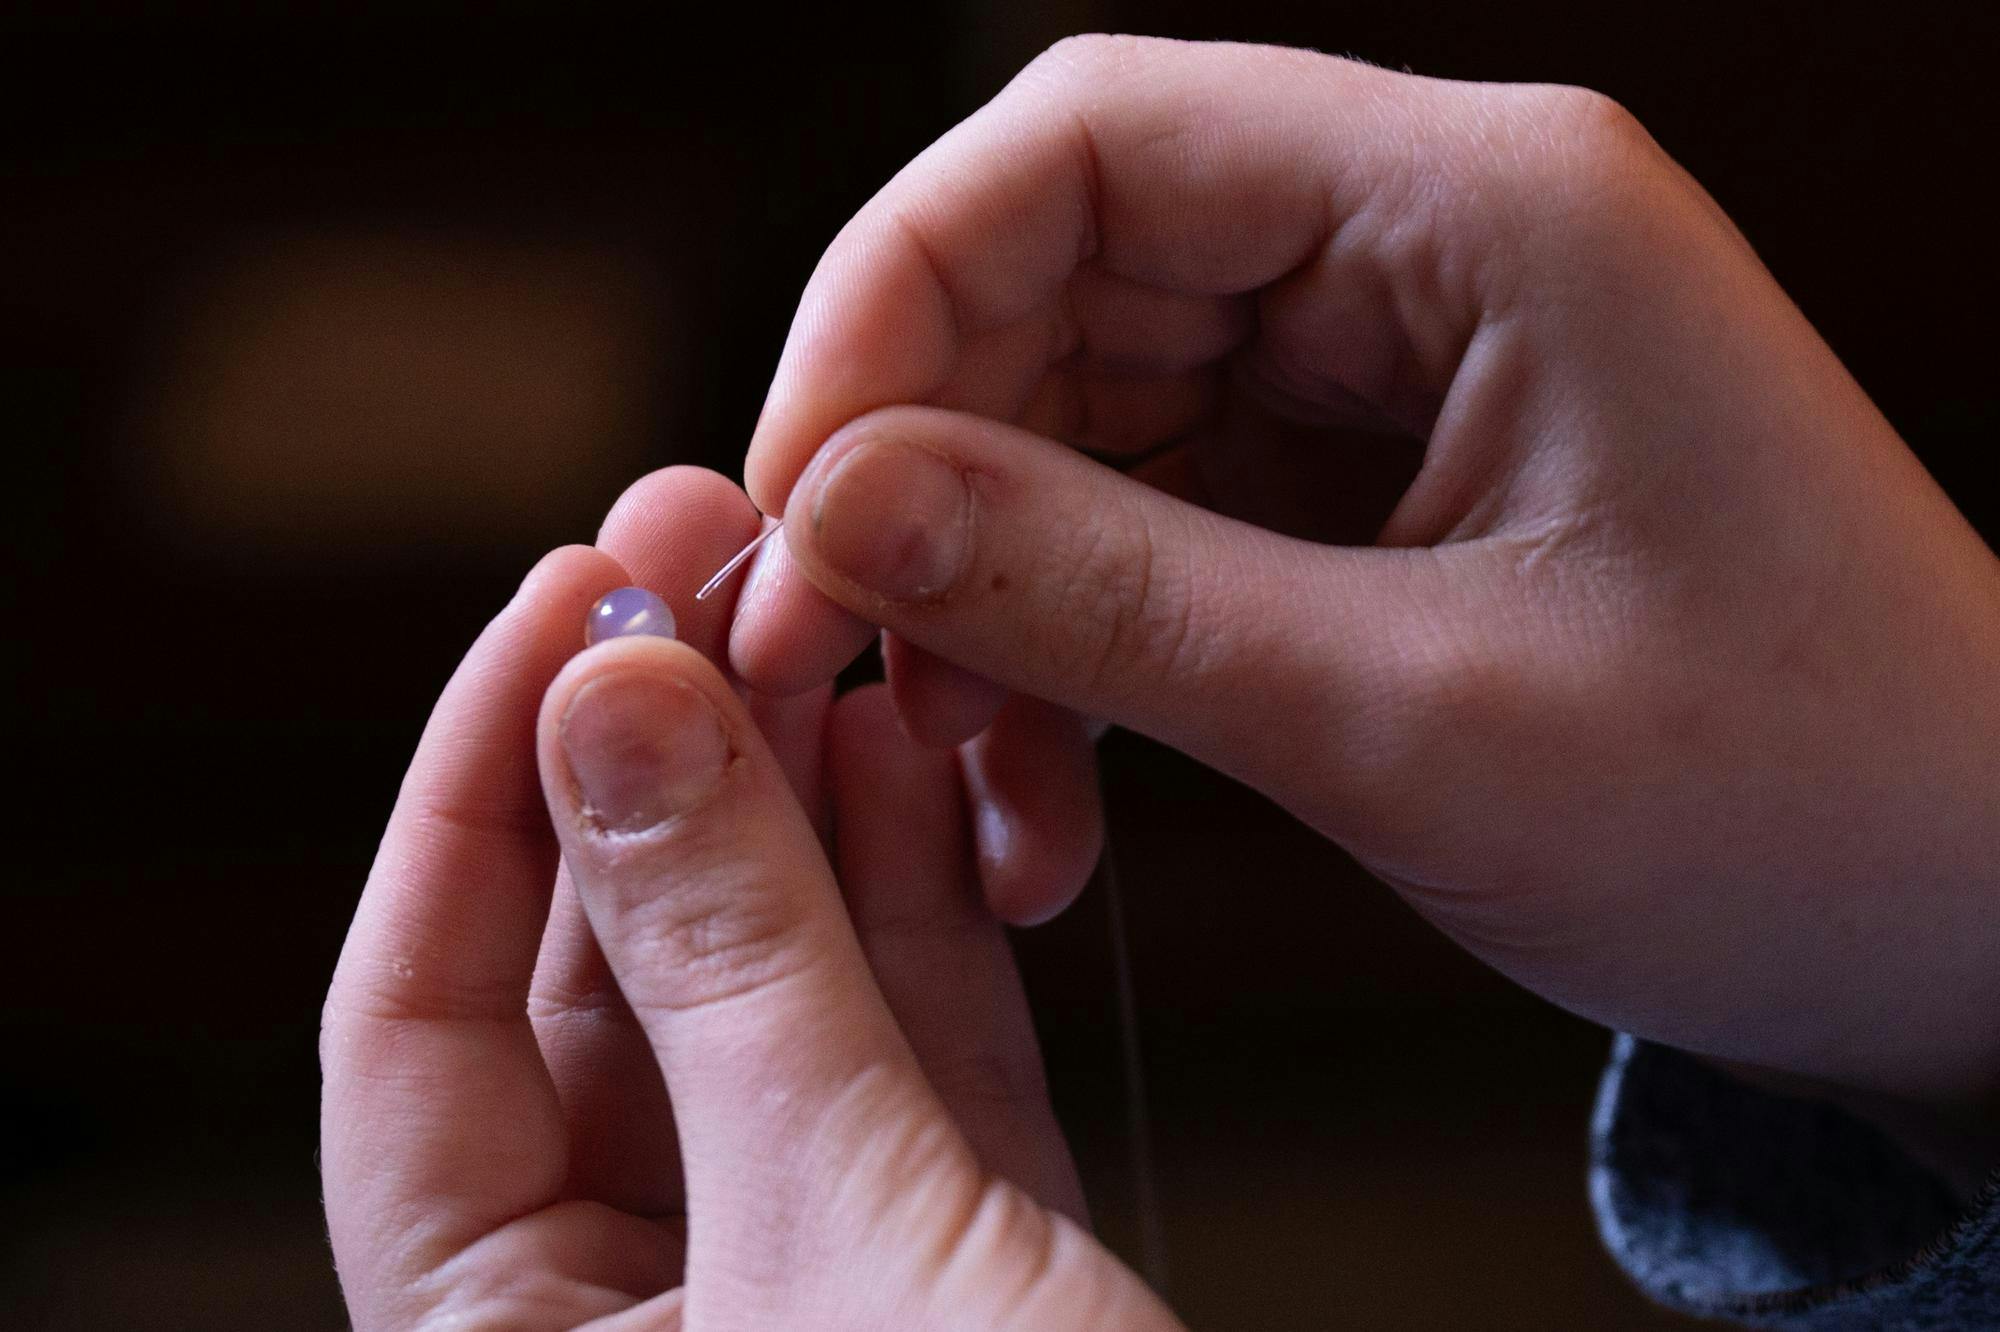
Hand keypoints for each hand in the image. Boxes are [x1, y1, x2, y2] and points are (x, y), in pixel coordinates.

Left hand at [320, 472, 1177, 1328]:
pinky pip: (904, 1041)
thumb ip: (727, 966)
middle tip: (713, 553)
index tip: (563, 600)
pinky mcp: (957, 1247)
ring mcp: (805, 1267)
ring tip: (830, 620)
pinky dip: (909, 896)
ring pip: (771, 985)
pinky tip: (909, 752)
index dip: (477, 790)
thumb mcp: (839, 1238)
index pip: (416, 1022)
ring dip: (799, 798)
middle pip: (608, 975)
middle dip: (661, 758)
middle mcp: (637, 1310)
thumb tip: (610, 704)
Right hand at [731, 37, 1999, 1153]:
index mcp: (1486, 211)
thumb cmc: (1787, 807)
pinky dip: (1069, 645)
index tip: (792, 498)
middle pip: (1060, 276)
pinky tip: (1045, 790)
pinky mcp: (1373, 480)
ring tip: (970, 783)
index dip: (889, 299)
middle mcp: (1427, 246)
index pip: (1087, 145)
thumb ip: (1100, 595)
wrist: (1964, 927)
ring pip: (1081, 414)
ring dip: (986, 591)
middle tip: (830, 661)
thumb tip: (833, 509)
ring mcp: (1395, 364)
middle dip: (918, 471)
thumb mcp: (1410, 714)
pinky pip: (1148, 516)